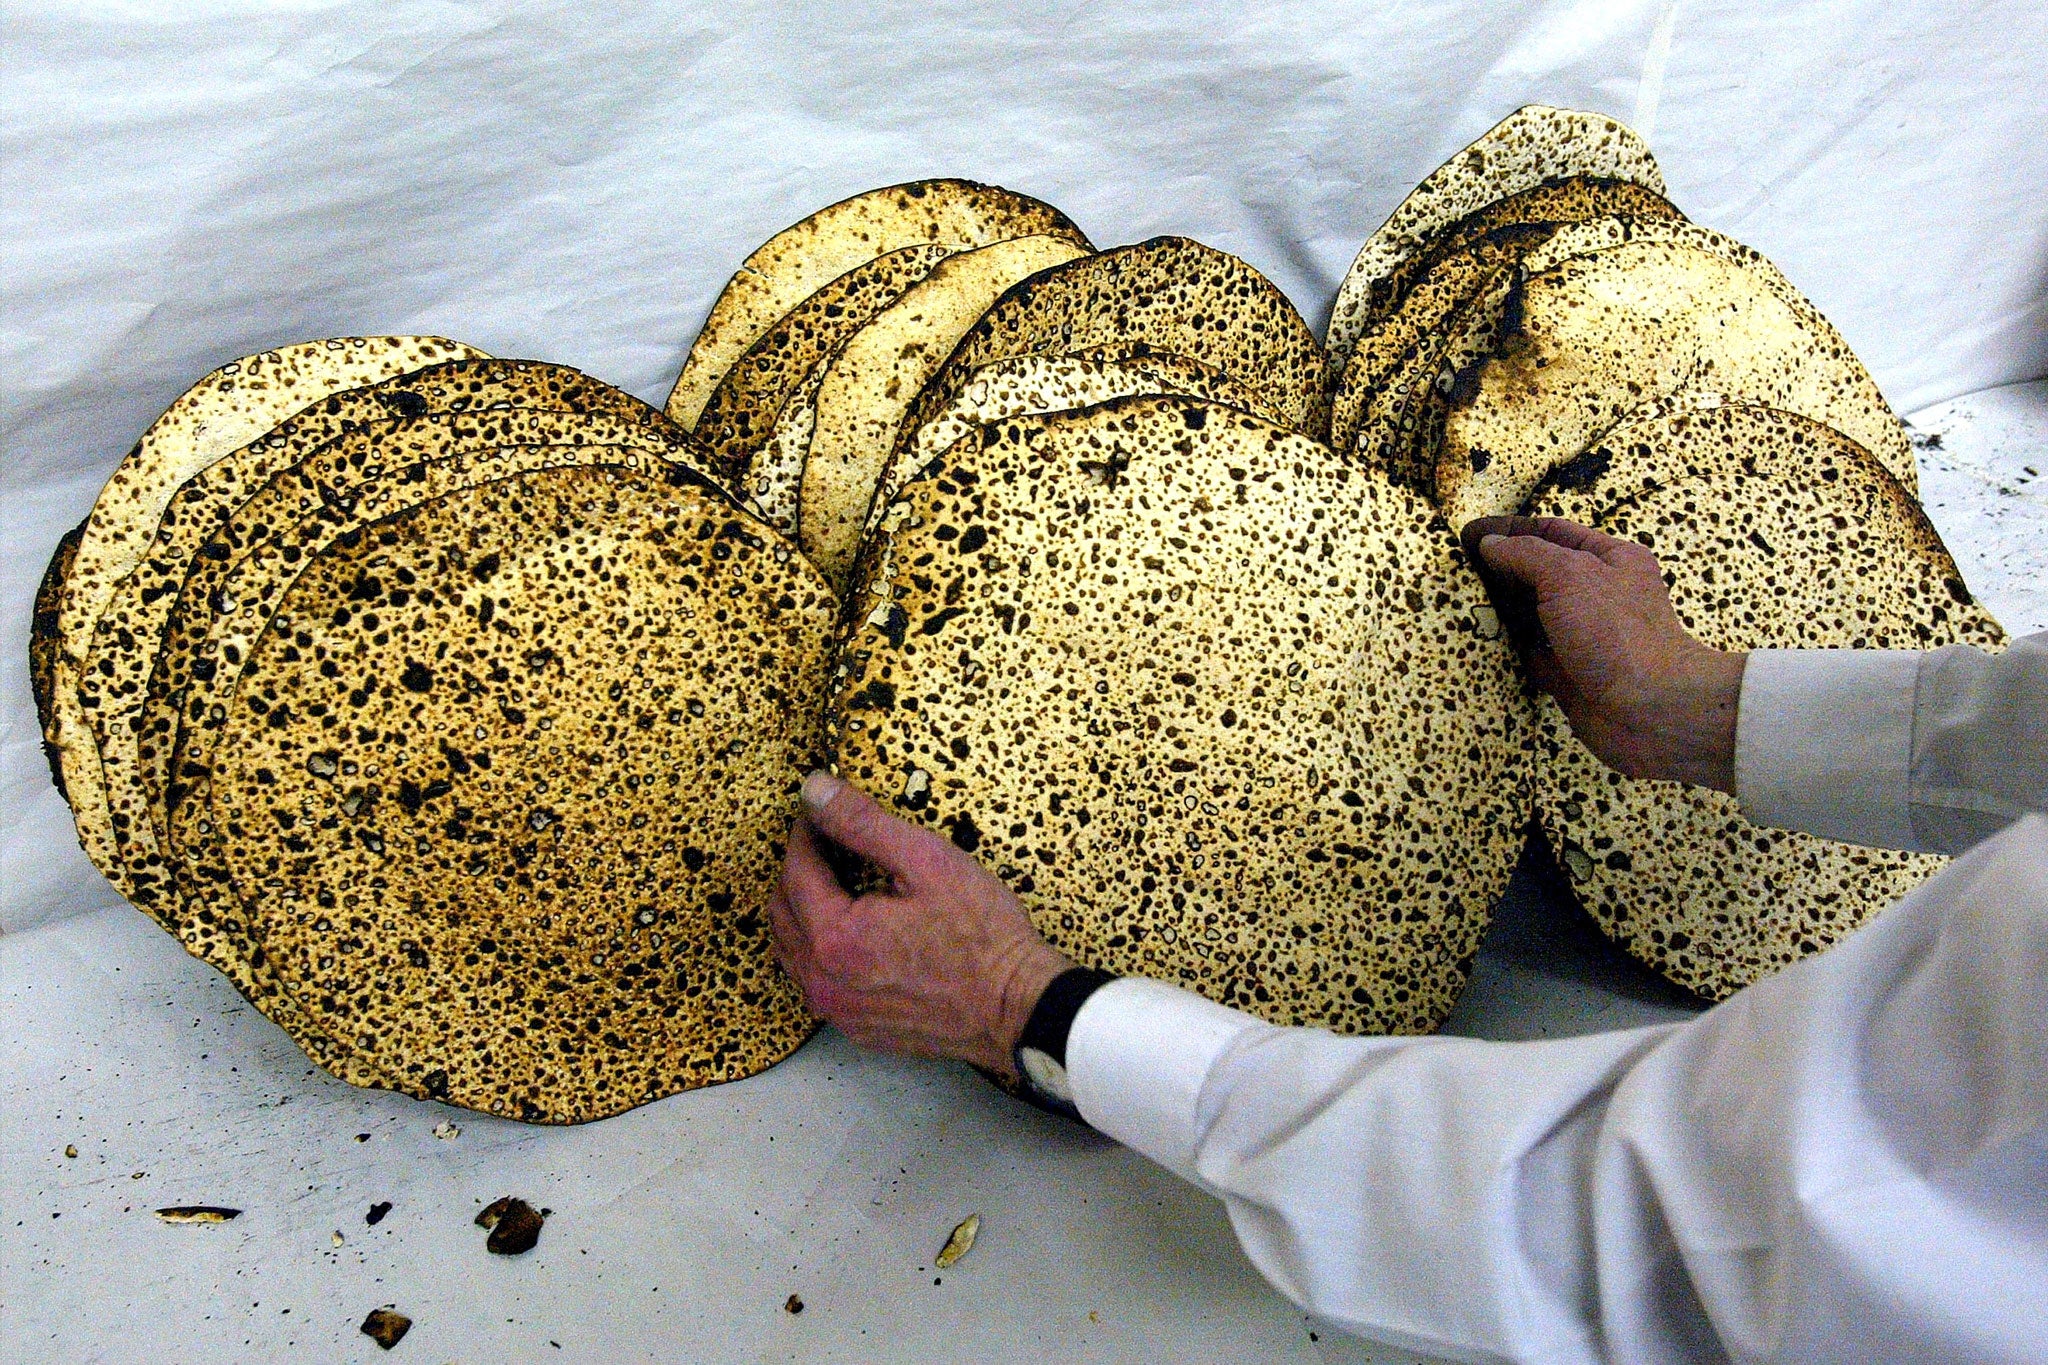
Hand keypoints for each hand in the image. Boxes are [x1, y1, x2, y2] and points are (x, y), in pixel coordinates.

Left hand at [769, 771, 1073, 1083]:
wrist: (1018, 1006)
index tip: (821, 812)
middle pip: (783, 911)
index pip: (795, 870)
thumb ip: (861, 823)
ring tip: (839, 881)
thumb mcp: (925, 861)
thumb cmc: (984, 938)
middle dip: (798, 870)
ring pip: (793, 950)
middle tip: (828, 842)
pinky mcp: (857, 1027)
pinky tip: (855, 929)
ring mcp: (839, 1011)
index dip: (805, 833)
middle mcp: (824, 982)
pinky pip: (817, 981)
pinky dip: (821, 949)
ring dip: (804, 910)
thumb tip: (814, 789)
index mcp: (834, 938)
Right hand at [1463, 516, 1745, 792]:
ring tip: (1460, 602)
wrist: (1649, 711)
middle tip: (1458, 571)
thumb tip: (1489, 543)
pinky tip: (1476, 641)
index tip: (1470, 536)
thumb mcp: (1569, 575)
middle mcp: (1598, 594)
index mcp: (1611, 559)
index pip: (1552, 532)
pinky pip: (1529, 653)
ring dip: (1499, 610)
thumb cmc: (1616, 633)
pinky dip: (1505, 648)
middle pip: (1539, 573)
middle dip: (1501, 571)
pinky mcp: (1567, 672)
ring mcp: (1582, 635)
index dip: (1511, 531)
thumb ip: (1526, 554)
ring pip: (1531, 614)